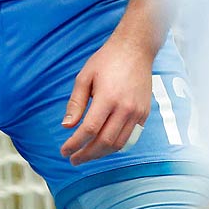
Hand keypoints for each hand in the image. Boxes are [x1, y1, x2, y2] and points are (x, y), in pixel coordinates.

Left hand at [60, 33, 156, 164]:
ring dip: (100, 153)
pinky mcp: (144, 114)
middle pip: (104, 142)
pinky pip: (130, 138)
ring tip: (86, 154)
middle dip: (86, 154)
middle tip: (73, 159)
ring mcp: (137, 112)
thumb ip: (75, 103)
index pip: (89, 130)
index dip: (74, 144)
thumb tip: (67, 126)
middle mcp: (125, 108)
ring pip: (118, 144)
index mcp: (108, 98)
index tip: (64, 151)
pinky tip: (103, 146)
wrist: (136, 49)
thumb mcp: (84, 77)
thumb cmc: (107, 60)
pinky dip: (115, 146)